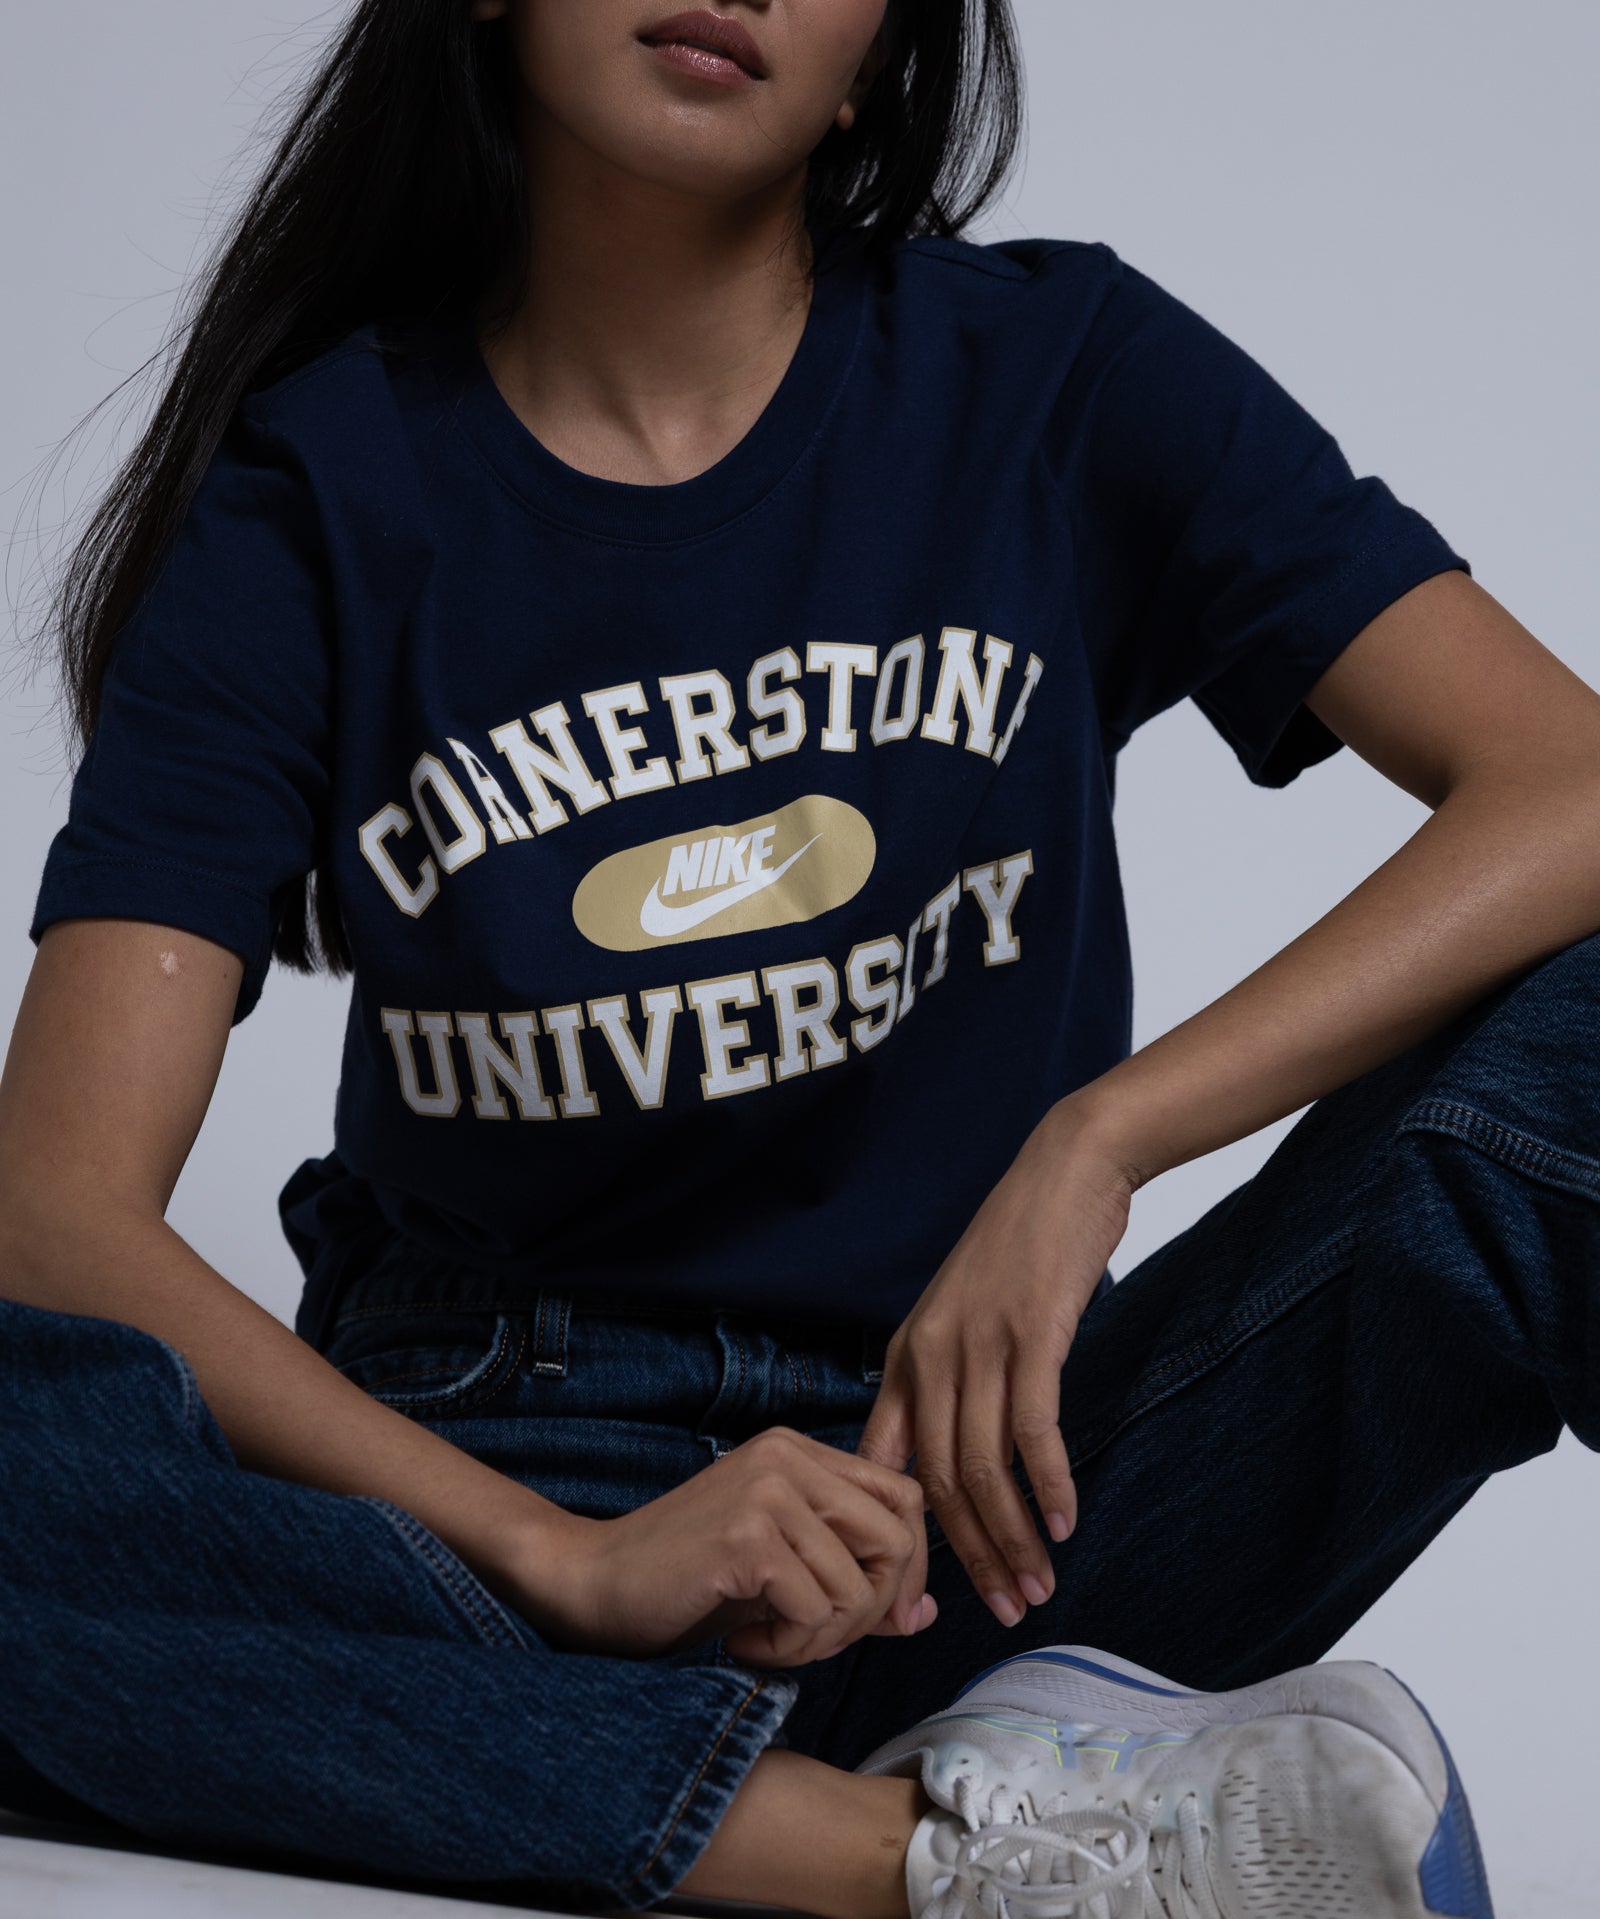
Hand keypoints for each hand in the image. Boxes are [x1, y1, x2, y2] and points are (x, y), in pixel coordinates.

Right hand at [504, 1425, 935, 1666]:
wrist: (592, 1584)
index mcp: (798, 1452)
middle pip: (896, 1540)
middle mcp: (787, 1456)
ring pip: (858, 1585)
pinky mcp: (748, 1536)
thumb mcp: (783, 1573)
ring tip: (769, 1638)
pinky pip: (816, 1609)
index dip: (906, 1569)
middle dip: (871, 1610)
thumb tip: (925, 1614)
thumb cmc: (687, 1583)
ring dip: (821, 1638)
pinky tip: (745, 1639)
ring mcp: (767, 1492)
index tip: (876, 1617)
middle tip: (813, 1636)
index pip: (904, 1499)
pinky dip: (789, 1646)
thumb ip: (853, 1582)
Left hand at [856, 1095, 1138, 1628]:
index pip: (887, 1469)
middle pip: (940, 1484)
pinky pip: (1032, 1430)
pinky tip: (1065, 1524)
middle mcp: (931, 1356)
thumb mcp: (962, 1316)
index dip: (904, 1540)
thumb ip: (950, 1382)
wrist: (1064, 1171)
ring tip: (1038, 1586)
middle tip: (1004, 1610)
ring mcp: (978, 1345)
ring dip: (1012, 1538)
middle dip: (971, 1558)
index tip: (928, 1594)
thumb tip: (950, 1459)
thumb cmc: (1020, 1249)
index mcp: (906, 1358)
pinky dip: (1049, 1485)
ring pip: (983, 1468)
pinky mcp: (1030, 1335)